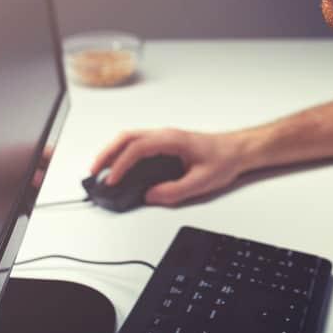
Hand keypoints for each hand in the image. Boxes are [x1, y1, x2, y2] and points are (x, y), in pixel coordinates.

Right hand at [89, 129, 245, 205]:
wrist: (237, 150)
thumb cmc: (223, 159)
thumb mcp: (201, 182)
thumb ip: (175, 191)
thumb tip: (150, 196)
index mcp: (171, 140)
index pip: (138, 148)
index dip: (121, 164)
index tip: (113, 180)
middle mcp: (165, 135)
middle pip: (126, 137)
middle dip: (107, 154)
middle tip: (94, 173)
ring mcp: (163, 138)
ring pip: (130, 139)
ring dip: (112, 152)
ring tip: (101, 171)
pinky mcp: (164, 145)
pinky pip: (137, 145)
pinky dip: (122, 154)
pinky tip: (119, 168)